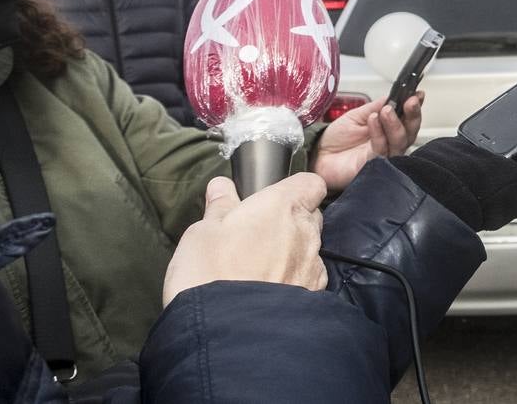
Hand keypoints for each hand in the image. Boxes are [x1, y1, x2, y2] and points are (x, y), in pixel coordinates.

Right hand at [163, 173, 327, 306]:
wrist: (228, 333)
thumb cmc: (209, 273)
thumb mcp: (202, 233)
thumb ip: (219, 207)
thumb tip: (222, 186)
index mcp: (282, 206)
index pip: (311, 183)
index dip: (296, 188)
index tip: (274, 198)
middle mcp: (306, 232)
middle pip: (310, 215)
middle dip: (290, 220)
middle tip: (258, 235)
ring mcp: (313, 264)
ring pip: (310, 247)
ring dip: (292, 251)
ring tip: (259, 267)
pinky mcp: (314, 294)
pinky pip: (309, 276)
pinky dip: (294, 278)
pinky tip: (270, 289)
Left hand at [313, 92, 422, 192]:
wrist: (317, 155)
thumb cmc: (336, 138)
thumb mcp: (357, 115)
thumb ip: (375, 106)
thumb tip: (393, 95)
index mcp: (387, 129)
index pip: (407, 118)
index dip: (414, 107)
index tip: (417, 95)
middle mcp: (389, 143)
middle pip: (410, 132)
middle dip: (413, 115)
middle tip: (410, 101)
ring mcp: (383, 155)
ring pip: (400, 141)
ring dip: (395, 123)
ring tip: (386, 110)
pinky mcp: (373, 166)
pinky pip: (381, 149)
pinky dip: (378, 133)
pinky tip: (373, 120)